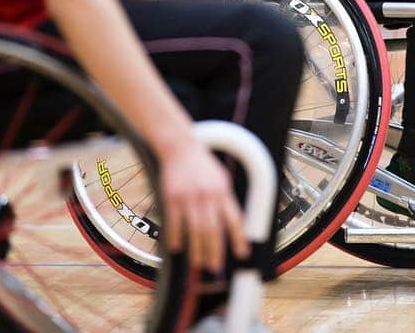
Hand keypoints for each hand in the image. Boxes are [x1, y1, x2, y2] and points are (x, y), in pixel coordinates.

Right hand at [158, 138, 247, 272]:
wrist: (180, 147)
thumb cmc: (202, 164)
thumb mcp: (221, 179)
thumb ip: (225, 200)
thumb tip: (233, 223)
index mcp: (222, 191)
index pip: (234, 219)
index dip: (239, 238)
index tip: (242, 254)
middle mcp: (207, 195)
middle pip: (213, 229)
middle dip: (215, 251)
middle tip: (216, 267)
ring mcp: (188, 197)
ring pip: (194, 230)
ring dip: (197, 249)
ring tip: (198, 263)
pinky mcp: (172, 198)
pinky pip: (174, 223)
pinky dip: (176, 237)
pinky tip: (177, 248)